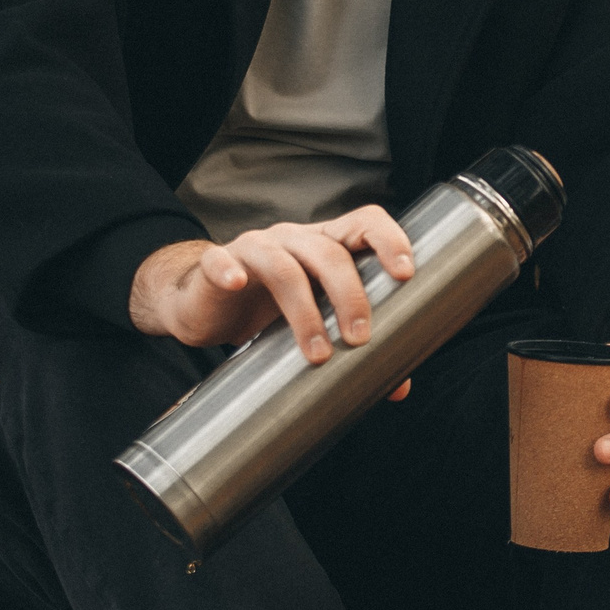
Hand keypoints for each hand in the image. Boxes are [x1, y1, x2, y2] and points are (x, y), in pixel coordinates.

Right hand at [129, 206, 414, 378]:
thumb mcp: (316, 323)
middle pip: (330, 252)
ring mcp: (254, 248)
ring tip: (318, 353)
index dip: (389, 240)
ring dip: (304, 310)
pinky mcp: (215, 265)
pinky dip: (229, 270)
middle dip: (350, 295)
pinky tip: (236, 285)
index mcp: (325, 244)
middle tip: (360, 339)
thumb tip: (399, 385)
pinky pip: (220, 261)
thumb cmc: (267, 310)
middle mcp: (293, 239)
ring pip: (283, 266)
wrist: (203, 305)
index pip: (364, 223)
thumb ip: (355, 345)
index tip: (406, 275)